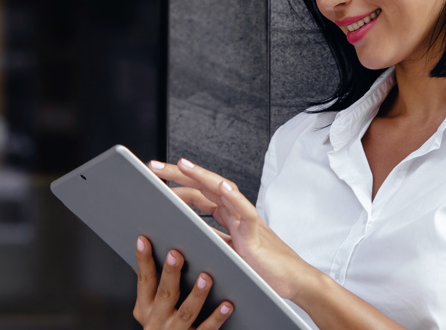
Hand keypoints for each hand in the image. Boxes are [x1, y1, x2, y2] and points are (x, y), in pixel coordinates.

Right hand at [133, 236, 233, 329]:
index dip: (144, 260)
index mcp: (146, 308)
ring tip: (205, 277)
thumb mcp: (151, 310)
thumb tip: (162, 254)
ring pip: (186, 311)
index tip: (144, 240)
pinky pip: (206, 329)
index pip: (144, 280)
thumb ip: (155, 288)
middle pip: (165, 294)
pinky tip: (227, 304)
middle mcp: (157, 320)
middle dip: (170, 273)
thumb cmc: (164, 328)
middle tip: (176, 254)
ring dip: (196, 294)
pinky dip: (217, 317)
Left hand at [149, 158, 325, 299]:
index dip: (176, 185)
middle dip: (179, 174)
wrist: (291, 280)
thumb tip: (180, 235)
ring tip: (183, 165)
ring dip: (202, 176)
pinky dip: (234, 198)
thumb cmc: (261, 267)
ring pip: (222, 190)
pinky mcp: (256, 232)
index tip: (154, 179)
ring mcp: (246, 219)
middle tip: (154, 166)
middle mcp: (235, 212)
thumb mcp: (226, 251)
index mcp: (227, 216)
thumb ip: (208, 239)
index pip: (197, 194)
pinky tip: (222, 187)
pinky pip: (245, 211)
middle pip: (204, 186)